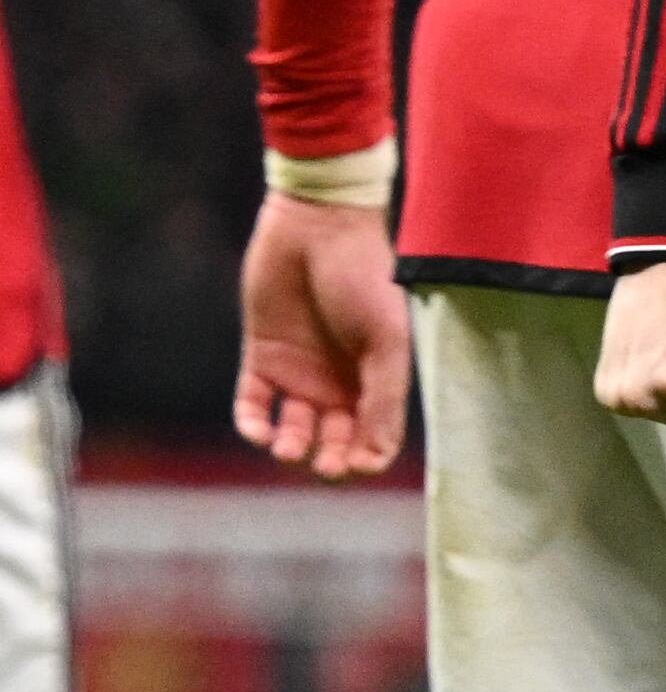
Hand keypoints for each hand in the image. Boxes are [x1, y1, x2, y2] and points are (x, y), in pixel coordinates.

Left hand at [232, 196, 411, 478]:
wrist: (317, 227)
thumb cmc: (364, 278)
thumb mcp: (386, 340)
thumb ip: (384, 398)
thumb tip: (379, 459)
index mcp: (377, 375)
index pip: (374, 434)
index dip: (367, 457)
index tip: (356, 464)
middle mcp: (339, 379)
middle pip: (333, 439)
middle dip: (330, 458)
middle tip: (326, 464)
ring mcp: (299, 371)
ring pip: (292, 430)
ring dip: (290, 447)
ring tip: (289, 446)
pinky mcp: (262, 358)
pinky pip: (253, 405)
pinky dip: (253, 424)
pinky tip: (260, 429)